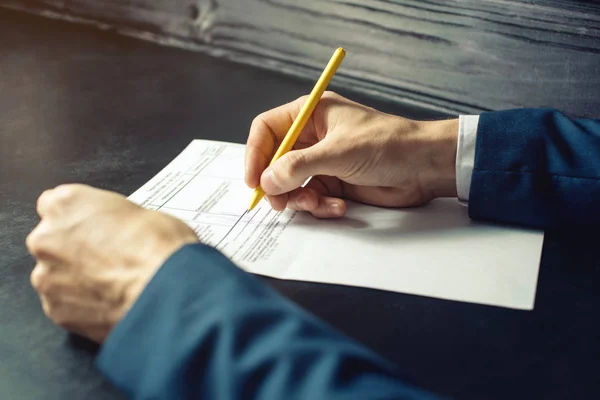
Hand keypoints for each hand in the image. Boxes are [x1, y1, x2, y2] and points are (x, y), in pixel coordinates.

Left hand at [26, 184, 197, 342]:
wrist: (165, 290)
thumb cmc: (159, 248)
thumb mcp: (141, 211)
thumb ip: (111, 218)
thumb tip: (116, 228)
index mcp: (67, 204)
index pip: (54, 204)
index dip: (79, 218)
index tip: (94, 227)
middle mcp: (47, 238)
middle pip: (51, 241)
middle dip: (75, 249)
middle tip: (110, 257)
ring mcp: (47, 276)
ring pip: (56, 275)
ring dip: (77, 278)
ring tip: (113, 282)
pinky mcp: (55, 309)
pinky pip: (64, 304)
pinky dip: (82, 304)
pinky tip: (110, 300)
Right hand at [245, 92, 457, 217]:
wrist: (423, 167)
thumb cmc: (386, 145)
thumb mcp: (338, 152)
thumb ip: (298, 167)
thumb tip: (266, 182)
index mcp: (310, 114)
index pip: (267, 130)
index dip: (255, 154)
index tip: (253, 180)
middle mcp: (312, 137)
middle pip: (275, 161)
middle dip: (276, 184)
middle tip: (278, 203)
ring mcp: (322, 161)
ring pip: (291, 184)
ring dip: (300, 198)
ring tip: (318, 202)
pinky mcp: (334, 183)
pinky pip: (312, 197)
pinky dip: (320, 205)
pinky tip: (339, 206)